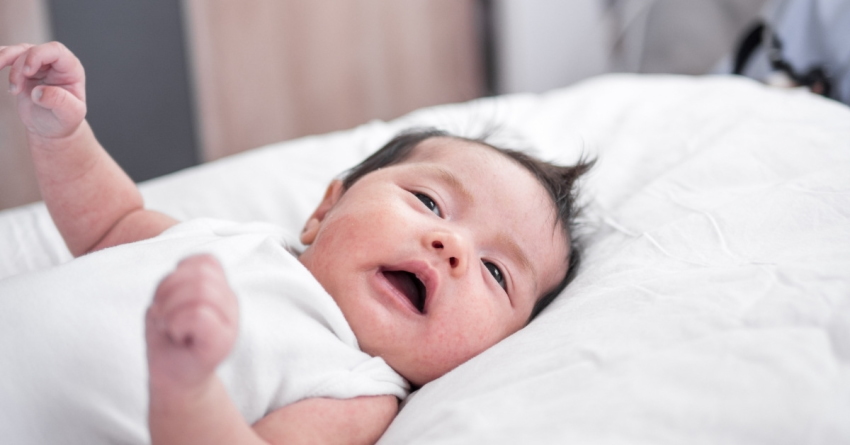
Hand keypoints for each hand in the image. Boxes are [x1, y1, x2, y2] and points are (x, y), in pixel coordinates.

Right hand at [0, 42, 85, 138]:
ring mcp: (37, 65)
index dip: (38, 55)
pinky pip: (8, 58)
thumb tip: (38, 92)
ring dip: (4, 62)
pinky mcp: (22, 70)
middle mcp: (54, 63)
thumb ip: (58, 101)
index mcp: (71, 69)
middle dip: (19, 68)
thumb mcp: (69, 115)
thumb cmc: (64, 120)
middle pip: (32, 51)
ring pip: (17, 52)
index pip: (55, 50)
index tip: (27, 72)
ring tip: (7, 87)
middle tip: (15, 90)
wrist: (52, 128)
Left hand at [146, 255, 239, 389]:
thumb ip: (178, 281)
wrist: (173, 380)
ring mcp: (231, 323)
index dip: (177, 275)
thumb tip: (181, 271)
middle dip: (168, 293)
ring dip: (171, 310)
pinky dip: (178, 324)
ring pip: (201, 291)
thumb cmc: (169, 340)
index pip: (204, 262)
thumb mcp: (167, 301)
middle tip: (164, 317)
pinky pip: (200, 315)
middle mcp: (230, 303)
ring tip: (170, 327)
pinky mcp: (224, 342)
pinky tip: (179, 336)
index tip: (167, 300)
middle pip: (201, 275)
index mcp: (220, 289)